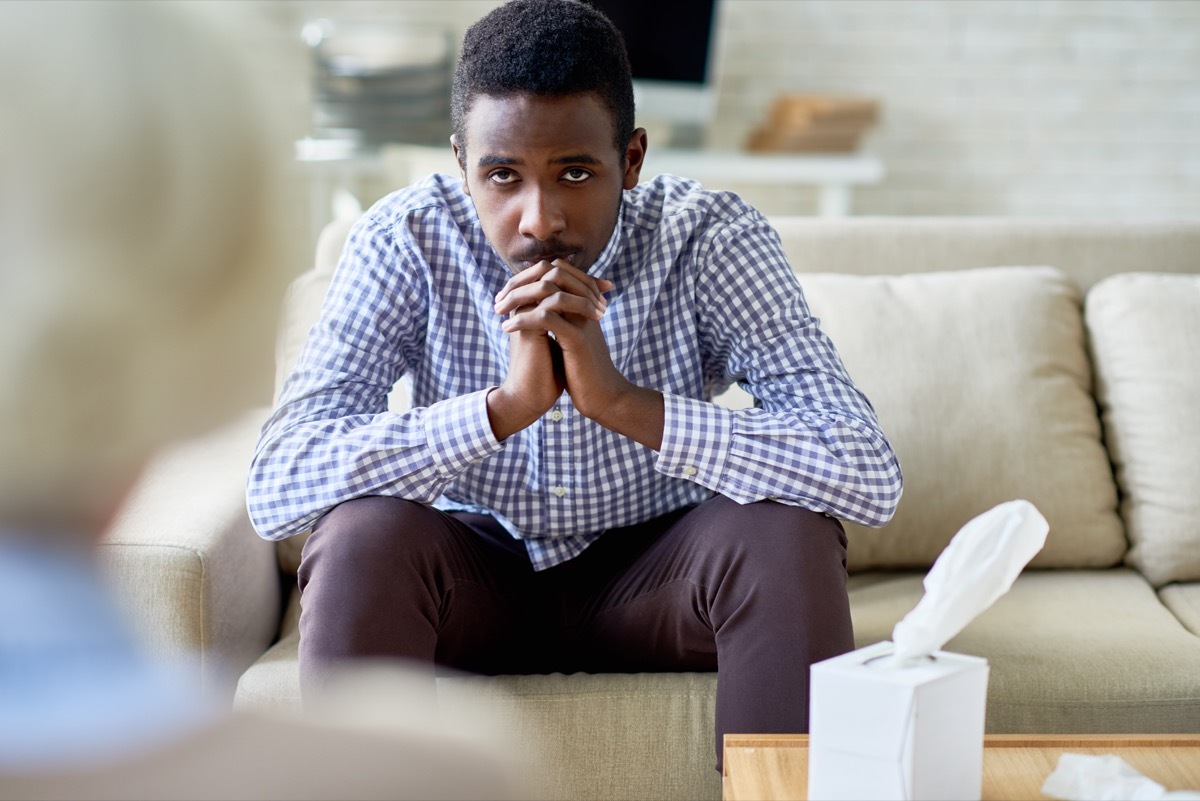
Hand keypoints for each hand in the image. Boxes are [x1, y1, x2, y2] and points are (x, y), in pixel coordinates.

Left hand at [495, 259, 663, 448]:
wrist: (603, 396)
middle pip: (553, 272)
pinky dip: (523, 320)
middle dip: (521, 282)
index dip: (527, 277)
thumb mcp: (570, 338)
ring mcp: (583, 320)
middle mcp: (586, 305)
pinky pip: (546, 317)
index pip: (557, 270)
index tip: (505, 294)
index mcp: (584, 302)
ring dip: (517, 297)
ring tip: (499, 311)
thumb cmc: (584, 370)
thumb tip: (537, 307)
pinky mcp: (578, 339)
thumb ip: (559, 319)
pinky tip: (507, 329)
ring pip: (549, 290)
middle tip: (499, 300)